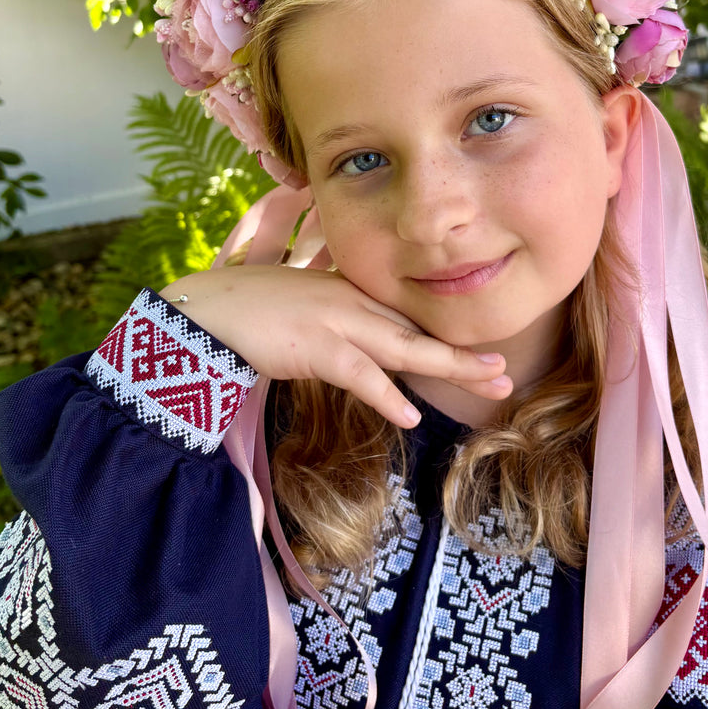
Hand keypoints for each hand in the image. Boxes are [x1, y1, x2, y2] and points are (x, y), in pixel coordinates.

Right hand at [158, 264, 509, 426]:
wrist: (203, 309)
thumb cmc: (242, 310)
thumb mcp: (297, 310)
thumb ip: (327, 324)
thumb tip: (348, 350)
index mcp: (347, 291)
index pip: (406, 318)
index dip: (444, 337)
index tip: (479, 353)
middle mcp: (350, 300)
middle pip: (418, 331)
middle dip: (463, 354)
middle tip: (504, 372)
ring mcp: (336, 319)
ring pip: (406, 347)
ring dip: (451, 366)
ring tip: (490, 381)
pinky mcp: (315, 345)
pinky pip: (360, 374)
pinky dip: (386, 395)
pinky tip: (411, 416)